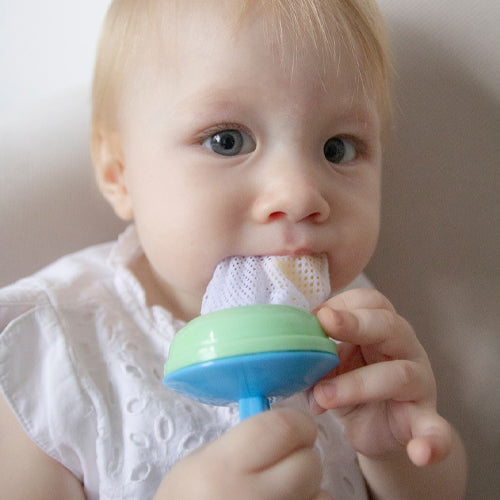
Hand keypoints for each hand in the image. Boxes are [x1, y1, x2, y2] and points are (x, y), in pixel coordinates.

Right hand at [155, 408, 332, 499]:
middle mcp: (252, 497)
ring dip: (309, 487)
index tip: (294, 426)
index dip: (296, 422)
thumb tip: (281, 428)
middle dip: (304, 455)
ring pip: (321, 493)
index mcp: (224, 466)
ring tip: (281, 490)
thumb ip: (241, 442)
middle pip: (308, 462)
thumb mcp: (199, 463)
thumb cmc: (187, 499)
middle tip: (286, 459)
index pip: (283, 428)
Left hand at [311, 288, 452, 466]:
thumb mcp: (332, 365)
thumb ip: (317, 356)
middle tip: (324, 324)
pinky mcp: (425, 419)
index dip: (342, 303)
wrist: (376, 428)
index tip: (314, 316)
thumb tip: (288, 357)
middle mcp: (404, 348)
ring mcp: (419, 382)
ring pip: (399, 373)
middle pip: (388, 325)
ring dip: (357, 384)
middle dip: (355, 323)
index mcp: (380, 327)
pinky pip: (436, 430)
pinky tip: (421, 454)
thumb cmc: (351, 384)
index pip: (370, 301)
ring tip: (323, 396)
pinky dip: (433, 441)